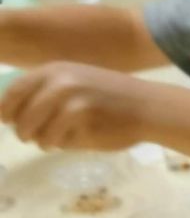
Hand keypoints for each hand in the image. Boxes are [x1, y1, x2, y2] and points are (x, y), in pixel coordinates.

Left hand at [0, 63, 153, 151]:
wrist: (147, 106)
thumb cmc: (110, 94)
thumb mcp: (74, 78)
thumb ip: (45, 89)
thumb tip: (9, 115)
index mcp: (53, 70)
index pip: (13, 94)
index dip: (6, 112)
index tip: (7, 122)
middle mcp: (59, 86)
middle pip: (22, 120)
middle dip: (24, 133)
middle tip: (31, 138)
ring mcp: (72, 107)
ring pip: (40, 137)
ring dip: (46, 143)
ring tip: (58, 140)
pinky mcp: (85, 128)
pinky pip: (63, 145)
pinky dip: (67, 146)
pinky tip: (79, 139)